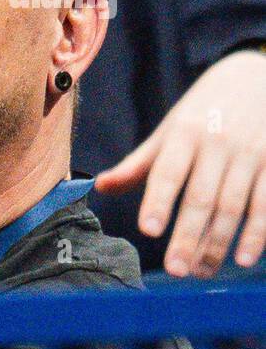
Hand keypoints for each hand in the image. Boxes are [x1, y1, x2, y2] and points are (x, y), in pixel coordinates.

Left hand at [96, 49, 265, 276]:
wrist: (259, 76)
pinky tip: (243, 258)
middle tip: (175, 270)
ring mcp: (251, 154)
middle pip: (202, 197)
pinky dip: (258, 233)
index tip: (149, 229)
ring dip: (218, 243)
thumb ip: (139, 163)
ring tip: (201, 272)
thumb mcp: (169, 130)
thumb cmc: (204, 112)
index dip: (159, 201)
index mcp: (184, 134)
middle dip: (189, 236)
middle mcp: (218, 144)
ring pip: (234, 206)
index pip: (168, 172)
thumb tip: (99, 186)